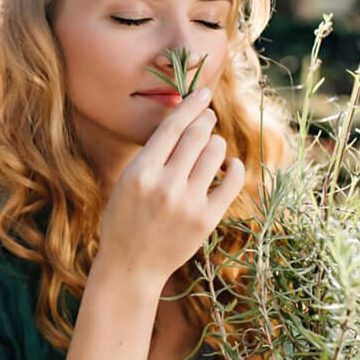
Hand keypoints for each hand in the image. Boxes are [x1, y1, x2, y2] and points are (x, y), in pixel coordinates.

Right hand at [96, 88, 245, 288]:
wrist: (130, 266)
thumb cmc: (124, 219)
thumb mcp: (127, 182)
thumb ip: (153, 155)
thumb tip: (185, 121)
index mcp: (140, 172)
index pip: (172, 127)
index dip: (190, 105)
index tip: (202, 93)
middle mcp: (165, 185)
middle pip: (196, 135)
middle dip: (205, 121)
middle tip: (208, 118)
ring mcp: (188, 203)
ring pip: (215, 153)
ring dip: (216, 144)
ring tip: (212, 147)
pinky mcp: (207, 219)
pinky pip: (232, 182)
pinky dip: (235, 168)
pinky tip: (229, 166)